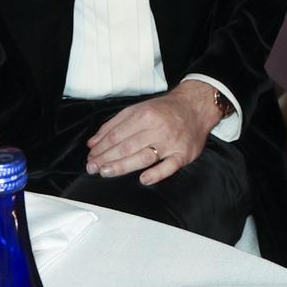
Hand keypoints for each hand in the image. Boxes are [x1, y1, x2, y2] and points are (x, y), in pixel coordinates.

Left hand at [84, 86, 214, 186]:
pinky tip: (144, 179)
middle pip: (127, 146)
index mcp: (145, 115)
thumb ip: (114, 124)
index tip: (91, 157)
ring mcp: (170, 142)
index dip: (101, 147)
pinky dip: (157, 173)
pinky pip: (169, 166)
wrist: (195, 107)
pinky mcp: (183, 154)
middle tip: (93, 168)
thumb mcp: (138, 109)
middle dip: (107, 158)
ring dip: (123, 166)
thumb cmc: (165, 110)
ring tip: (106, 172)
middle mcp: (157, 128)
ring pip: (144, 156)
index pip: (117, 134)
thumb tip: (93, 142)